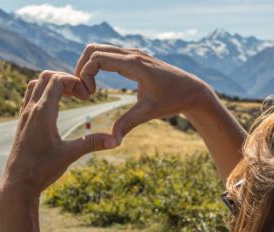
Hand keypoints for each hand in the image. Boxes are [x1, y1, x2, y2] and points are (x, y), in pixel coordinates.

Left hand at [0, 71, 117, 202]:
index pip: (57, 80)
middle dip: (66, 79)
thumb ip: (92, 144)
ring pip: (36, 84)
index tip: (87, 96)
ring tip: (69, 97)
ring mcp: (24, 114)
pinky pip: (30, 95)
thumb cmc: (41, 170)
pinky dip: (44, 92)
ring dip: (53, 84)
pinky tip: (56, 107)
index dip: (75, 81)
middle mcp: (31, 110)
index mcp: (42, 113)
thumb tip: (116, 140)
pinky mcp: (22, 122)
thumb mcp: (69, 155)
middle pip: (45, 76)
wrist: (18, 184)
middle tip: (80, 94)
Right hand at [75, 44, 215, 141]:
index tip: (89, 95)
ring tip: (88, 89)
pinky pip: (108, 54)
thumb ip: (128, 123)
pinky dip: (96, 65)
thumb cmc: (172, 100)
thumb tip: (112, 141)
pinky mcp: (134, 58)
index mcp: (134, 64)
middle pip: (93, 49)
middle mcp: (132, 54)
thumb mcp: (149, 112)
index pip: (97, 58)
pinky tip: (96, 84)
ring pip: (99, 49)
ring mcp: (133, 54)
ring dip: (88, 66)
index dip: (86, 75)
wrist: (191, 91)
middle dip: (82, 68)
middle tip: (83, 91)